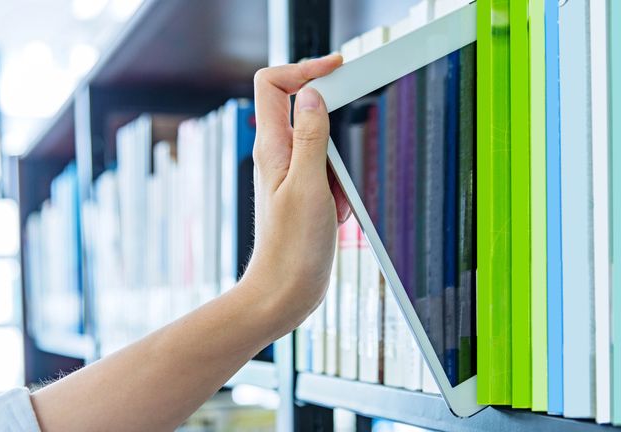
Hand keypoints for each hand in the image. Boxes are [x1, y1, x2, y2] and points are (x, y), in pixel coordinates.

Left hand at [242, 54, 348, 332]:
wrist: (286, 292)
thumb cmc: (293, 247)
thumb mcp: (310, 185)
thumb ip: (311, 137)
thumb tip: (312, 94)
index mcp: (272, 148)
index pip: (273, 84)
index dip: (303, 68)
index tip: (336, 68)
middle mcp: (278, 157)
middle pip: (301, 109)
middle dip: (333, 123)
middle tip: (348, 147)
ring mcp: (292, 175)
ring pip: (322, 145)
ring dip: (341, 166)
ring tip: (338, 197)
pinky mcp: (305, 194)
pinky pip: (330, 175)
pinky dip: (342, 189)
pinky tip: (337, 213)